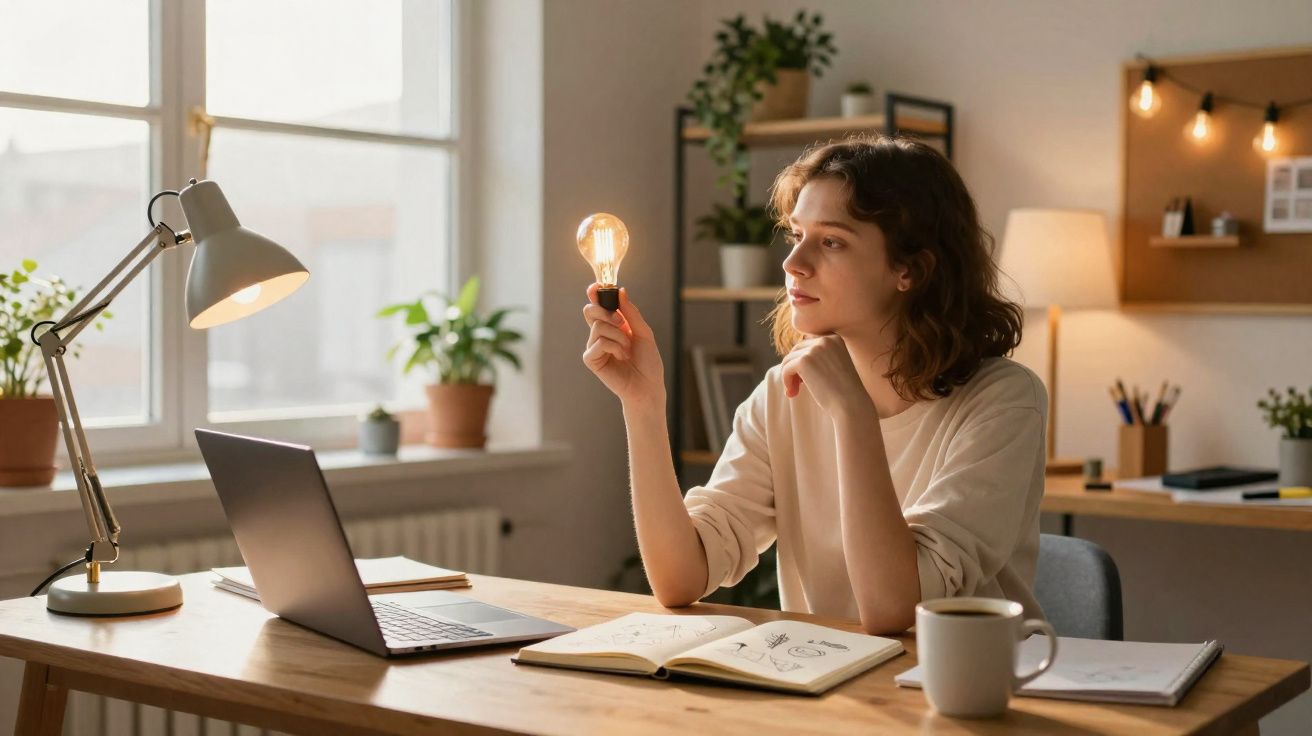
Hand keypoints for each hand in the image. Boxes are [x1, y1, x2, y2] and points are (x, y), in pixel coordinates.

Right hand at [581, 285, 665, 413]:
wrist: (648, 385)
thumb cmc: (648, 361)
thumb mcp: (643, 332)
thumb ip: (631, 312)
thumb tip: (621, 291)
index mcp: (612, 325)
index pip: (598, 305)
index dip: (594, 294)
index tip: (596, 286)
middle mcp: (600, 334)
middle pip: (590, 311)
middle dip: (606, 312)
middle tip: (621, 322)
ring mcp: (594, 346)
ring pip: (598, 326)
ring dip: (618, 336)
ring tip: (627, 349)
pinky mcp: (591, 359)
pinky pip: (599, 342)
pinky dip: (614, 346)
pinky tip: (621, 356)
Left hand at [780, 336, 872, 419]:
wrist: (851, 404)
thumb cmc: (843, 392)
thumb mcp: (834, 367)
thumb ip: (818, 358)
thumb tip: (791, 357)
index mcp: (835, 339)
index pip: (810, 345)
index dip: (804, 361)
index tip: (805, 379)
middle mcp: (826, 340)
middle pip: (798, 350)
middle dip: (795, 368)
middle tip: (797, 387)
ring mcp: (815, 349)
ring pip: (789, 359)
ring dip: (789, 375)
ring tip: (794, 391)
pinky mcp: (804, 360)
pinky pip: (786, 368)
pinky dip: (786, 380)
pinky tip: (792, 392)